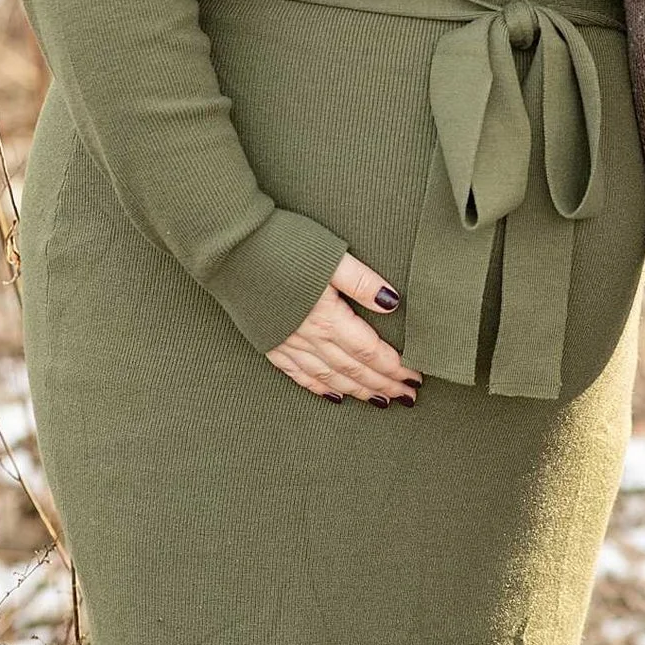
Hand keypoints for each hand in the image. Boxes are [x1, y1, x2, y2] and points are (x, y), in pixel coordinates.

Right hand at [265, 253, 421, 407]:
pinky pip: (298, 374)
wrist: (228, 248)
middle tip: (407, 397)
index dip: (395, 367)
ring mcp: (287, 343)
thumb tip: (392, 304)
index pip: (370, 352)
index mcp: (328, 318)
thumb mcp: (330, 255)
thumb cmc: (280, 244)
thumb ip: (362, 281)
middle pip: (354, 370)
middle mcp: (309, 338)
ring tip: (380, 400)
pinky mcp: (269, 341)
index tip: (415, 377)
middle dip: (383, 385)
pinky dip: (319, 387)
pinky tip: (333, 395)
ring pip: (329, 378)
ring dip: (357, 392)